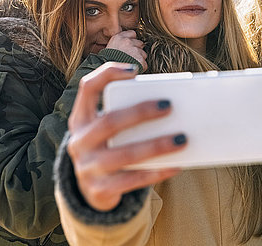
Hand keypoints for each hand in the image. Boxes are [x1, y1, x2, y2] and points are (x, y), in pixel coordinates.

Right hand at [67, 63, 185, 210]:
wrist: (92, 190)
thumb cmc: (110, 147)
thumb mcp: (108, 129)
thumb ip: (128, 113)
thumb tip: (171, 102)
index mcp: (81, 118)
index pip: (87, 88)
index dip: (107, 75)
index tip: (134, 71)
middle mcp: (79, 141)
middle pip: (110, 122)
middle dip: (140, 112)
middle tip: (169, 105)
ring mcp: (87, 168)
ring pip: (125, 155)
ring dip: (156, 145)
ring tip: (182, 138)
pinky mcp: (100, 190)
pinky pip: (133, 180)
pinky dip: (157, 171)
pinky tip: (177, 165)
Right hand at [106, 30, 147, 71]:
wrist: (109, 72)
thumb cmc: (108, 61)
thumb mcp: (110, 47)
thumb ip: (120, 42)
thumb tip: (129, 42)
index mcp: (119, 37)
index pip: (132, 33)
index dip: (132, 40)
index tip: (130, 45)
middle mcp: (127, 42)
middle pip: (139, 43)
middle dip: (137, 49)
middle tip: (130, 56)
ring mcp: (135, 50)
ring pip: (143, 54)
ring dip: (139, 58)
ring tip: (131, 63)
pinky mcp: (140, 60)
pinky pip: (144, 63)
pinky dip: (141, 67)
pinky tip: (134, 68)